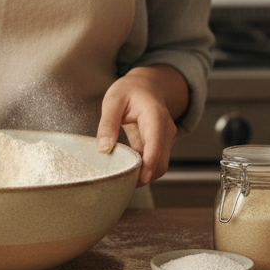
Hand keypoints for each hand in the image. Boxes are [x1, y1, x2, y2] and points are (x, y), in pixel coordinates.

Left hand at [94, 65, 188, 184]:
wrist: (147, 86)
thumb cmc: (130, 91)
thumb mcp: (113, 100)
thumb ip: (108, 123)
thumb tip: (103, 149)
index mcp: (155, 115)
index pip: (155, 144)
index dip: (148, 165)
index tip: (136, 179)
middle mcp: (166, 130)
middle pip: (160, 162)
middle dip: (143, 176)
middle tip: (118, 182)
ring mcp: (166, 140)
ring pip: (159, 166)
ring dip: (142, 176)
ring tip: (119, 177)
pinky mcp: (161, 147)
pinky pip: (154, 164)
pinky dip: (142, 170)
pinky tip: (125, 171)